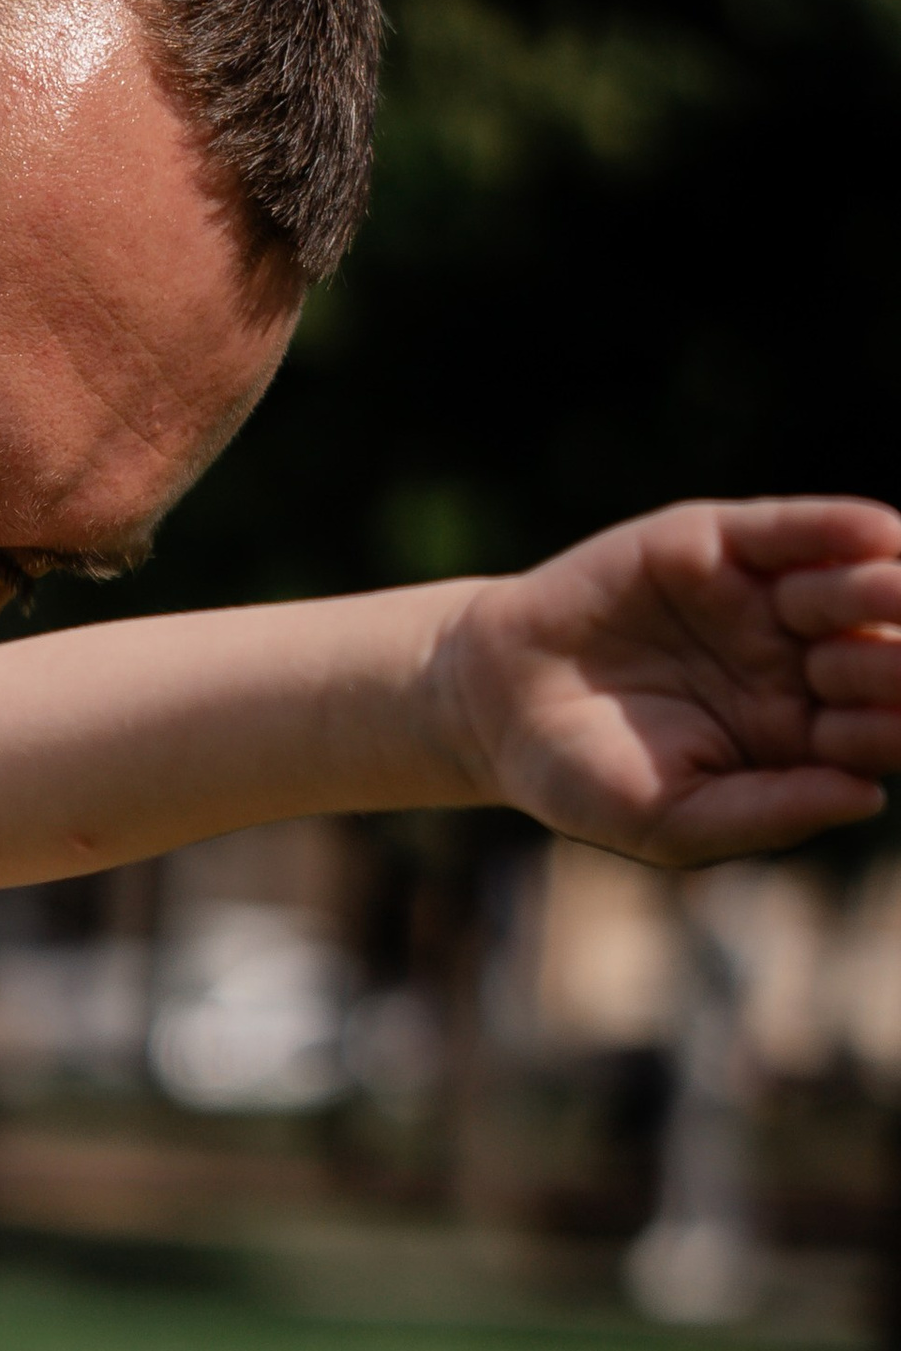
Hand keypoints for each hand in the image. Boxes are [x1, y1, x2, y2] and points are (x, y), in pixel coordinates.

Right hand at [430, 496, 900, 865]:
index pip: (877, 732)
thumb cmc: (581, 778)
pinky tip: (878, 540)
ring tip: (892, 600)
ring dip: (886, 594)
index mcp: (793, 740)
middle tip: (891, 665)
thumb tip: (870, 796)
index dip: (899, 726)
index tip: (898, 730)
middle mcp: (793, 665)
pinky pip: (797, 531)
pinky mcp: (720, 543)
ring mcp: (760, 600)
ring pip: (852, 589)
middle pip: (881, 656)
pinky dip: (841, 529)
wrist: (489, 704)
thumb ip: (766, 812)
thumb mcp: (670, 820)